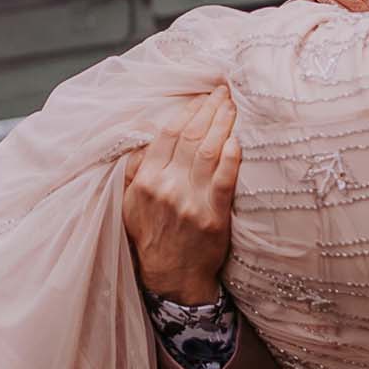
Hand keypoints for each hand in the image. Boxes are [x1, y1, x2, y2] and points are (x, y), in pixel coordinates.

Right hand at [121, 87, 241, 304]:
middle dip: (209, 109)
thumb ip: (136, 169)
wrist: (171, 276)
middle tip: (222, 92)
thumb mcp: (129, 203)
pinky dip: (232, 155)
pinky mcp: (214, 216)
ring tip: (232, 105)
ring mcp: (191, 201)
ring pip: (209, 151)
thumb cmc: (151, 236)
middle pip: (191, 136)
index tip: (200, 97)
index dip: (187, 111)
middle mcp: (167, 187)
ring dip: (223, 123)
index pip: (168, 134)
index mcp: (145, 180)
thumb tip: (146, 134)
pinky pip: (226, 178)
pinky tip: (238, 138)